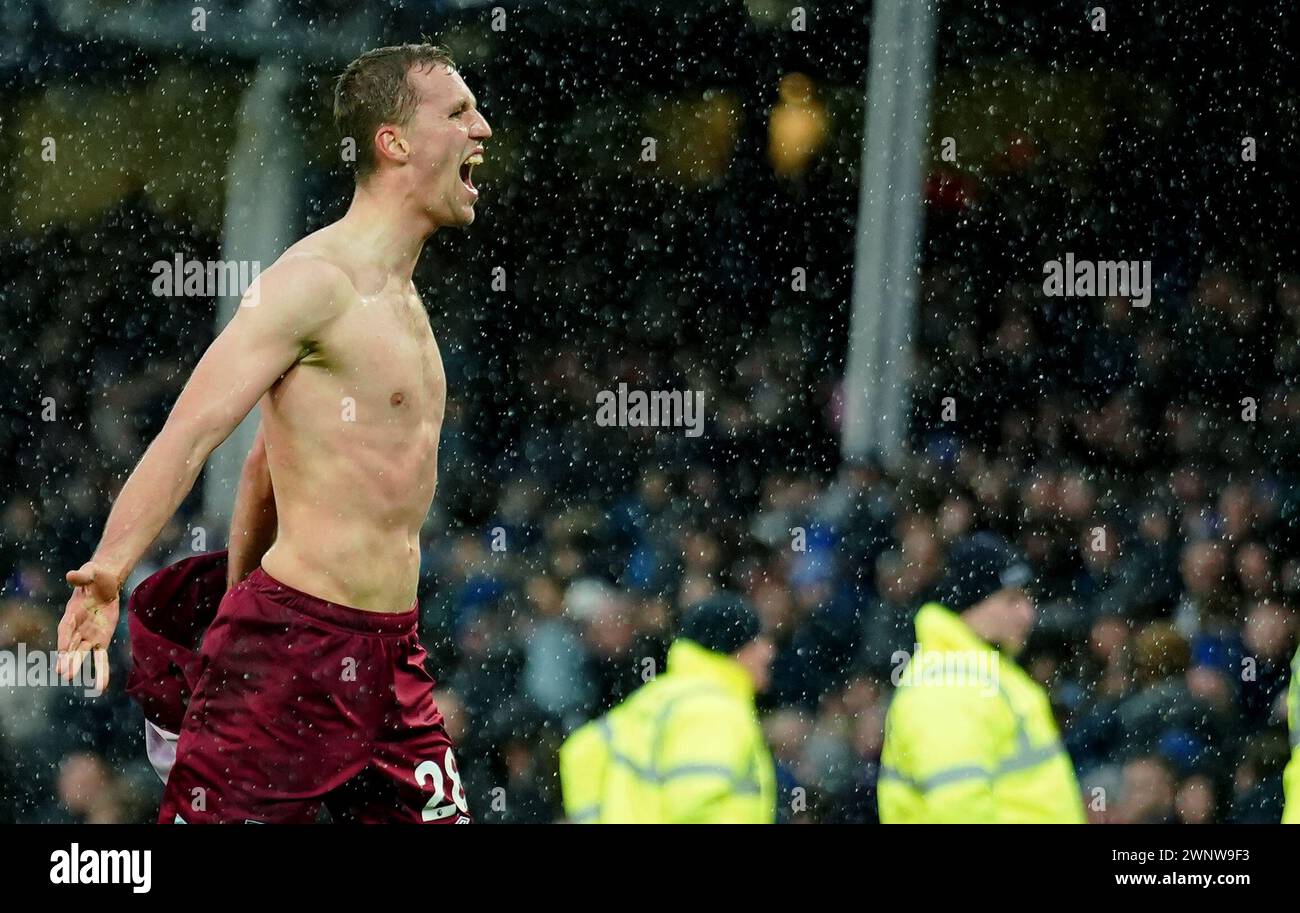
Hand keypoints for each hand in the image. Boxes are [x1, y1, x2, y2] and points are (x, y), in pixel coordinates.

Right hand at [56, 562, 120, 691]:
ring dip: (79, 666)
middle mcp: (77, 629)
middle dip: (68, 659)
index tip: (63, 650)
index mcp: (71, 614)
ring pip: (82, 655)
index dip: (65, 639)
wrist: (105, 584)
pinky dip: (100, 672)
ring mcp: (88, 637)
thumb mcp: (90, 573)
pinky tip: (101, 687)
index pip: (66, 628)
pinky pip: (100, 658)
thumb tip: (72, 575)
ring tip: (73, 680)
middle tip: (65, 673)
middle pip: (71, 646)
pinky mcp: (100, 641)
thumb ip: (82, 576)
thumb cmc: (95, 578)